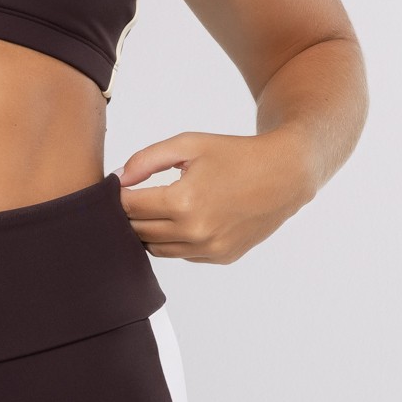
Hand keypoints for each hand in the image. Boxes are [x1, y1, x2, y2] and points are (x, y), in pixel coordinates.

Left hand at [117, 131, 312, 263]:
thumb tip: (118, 179)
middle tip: (132, 197)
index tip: (117, 186)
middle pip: (137, 231)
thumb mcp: (189, 144)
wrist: (284, 175)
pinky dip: (174, 240)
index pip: (128, 207)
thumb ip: (147, 160)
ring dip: (147, 231)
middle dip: (128, 214)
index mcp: (183, 201)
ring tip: (154, 209)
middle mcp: (194, 231)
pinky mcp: (219, 257)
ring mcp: (208, 249)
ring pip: (155, 248)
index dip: (117, 195)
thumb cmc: (235, 154)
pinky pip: (181, 253)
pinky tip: (183, 220)